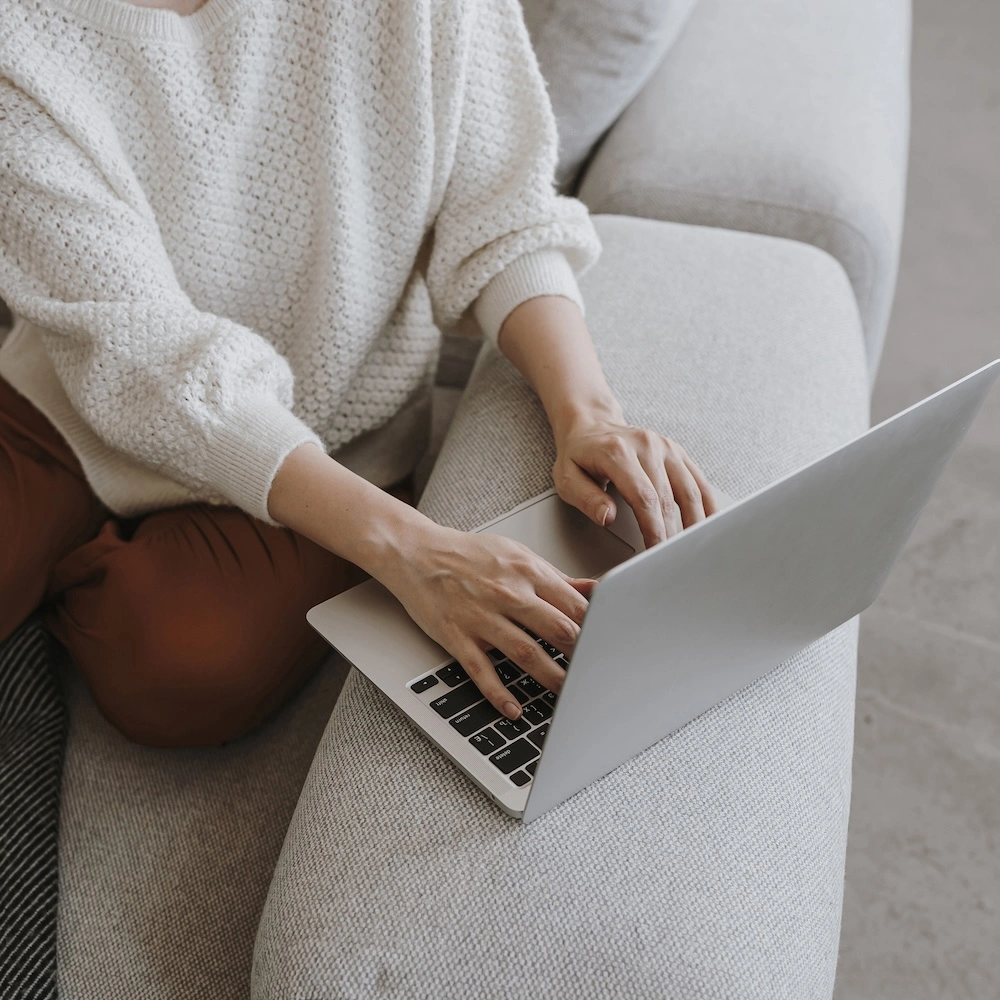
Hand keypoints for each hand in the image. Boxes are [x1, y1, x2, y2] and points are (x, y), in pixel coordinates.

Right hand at [377, 521, 595, 719]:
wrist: (416, 553)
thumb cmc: (467, 555)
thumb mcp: (517, 555)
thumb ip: (556, 578)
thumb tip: (595, 589)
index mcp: (527, 572)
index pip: (574, 605)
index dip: (597, 627)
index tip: (609, 644)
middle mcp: (507, 593)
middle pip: (556, 629)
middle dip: (581, 655)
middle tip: (596, 673)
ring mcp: (481, 617)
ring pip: (526, 653)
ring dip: (551, 678)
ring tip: (569, 694)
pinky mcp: (457, 636)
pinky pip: (481, 670)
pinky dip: (499, 693)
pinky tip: (514, 709)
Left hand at [553, 413, 721, 548]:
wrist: (591, 425)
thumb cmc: (578, 455)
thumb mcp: (567, 478)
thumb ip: (586, 499)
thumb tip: (606, 518)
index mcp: (617, 452)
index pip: (644, 498)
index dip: (653, 530)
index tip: (655, 553)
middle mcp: (646, 446)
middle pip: (668, 499)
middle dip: (672, 535)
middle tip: (672, 560)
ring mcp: (665, 447)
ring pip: (690, 491)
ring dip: (694, 524)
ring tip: (692, 550)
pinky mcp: (677, 452)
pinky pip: (699, 481)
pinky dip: (708, 505)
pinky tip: (710, 525)